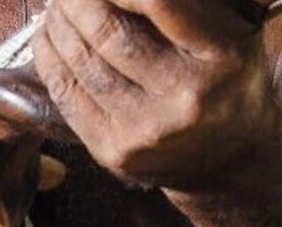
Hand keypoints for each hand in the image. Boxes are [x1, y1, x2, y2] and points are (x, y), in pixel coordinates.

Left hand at [32, 0, 281, 188]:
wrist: (234, 156)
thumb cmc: (227, 75)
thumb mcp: (227, 26)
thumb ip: (182, 2)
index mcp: (221, 56)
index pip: (155, 1)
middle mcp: (186, 98)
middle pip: (109, 33)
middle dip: (77, 0)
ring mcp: (147, 130)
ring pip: (83, 62)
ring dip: (59, 24)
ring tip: (58, 5)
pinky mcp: (115, 152)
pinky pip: (66, 95)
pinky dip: (49, 57)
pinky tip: (48, 36)